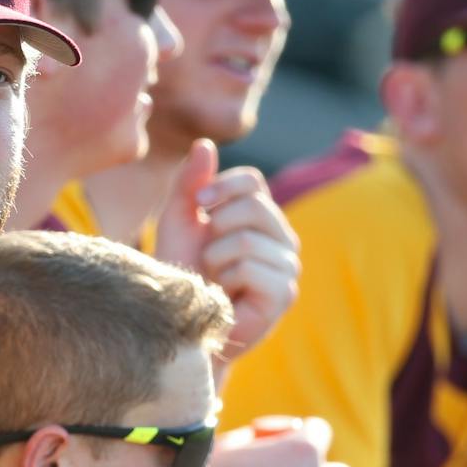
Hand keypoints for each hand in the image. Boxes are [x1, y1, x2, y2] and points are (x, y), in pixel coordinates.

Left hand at [153, 142, 300, 358]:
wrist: (180, 323)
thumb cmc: (181, 273)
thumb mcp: (178, 221)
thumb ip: (191, 184)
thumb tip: (206, 143)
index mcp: (261, 216)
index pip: (252, 181)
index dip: (222, 186)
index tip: (198, 205)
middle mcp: (282, 238)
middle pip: (254, 206)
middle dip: (216, 227)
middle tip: (207, 254)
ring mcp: (288, 267)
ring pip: (248, 239)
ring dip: (216, 258)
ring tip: (215, 277)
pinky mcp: (284, 294)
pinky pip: (251, 267)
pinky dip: (226, 279)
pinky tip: (225, 295)